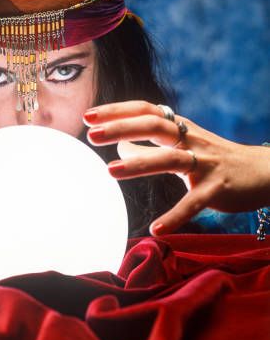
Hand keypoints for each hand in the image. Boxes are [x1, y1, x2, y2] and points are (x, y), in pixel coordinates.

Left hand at [83, 101, 269, 234]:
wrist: (264, 171)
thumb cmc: (214, 157)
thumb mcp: (182, 145)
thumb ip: (150, 144)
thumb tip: (118, 143)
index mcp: (180, 127)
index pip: (146, 110)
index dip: (118, 110)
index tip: (88, 115)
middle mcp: (191, 139)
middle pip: (154, 126)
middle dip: (122, 127)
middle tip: (91, 134)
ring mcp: (205, 163)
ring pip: (171, 159)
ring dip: (139, 164)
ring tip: (110, 171)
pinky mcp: (217, 189)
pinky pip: (195, 202)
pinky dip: (176, 216)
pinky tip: (156, 229)